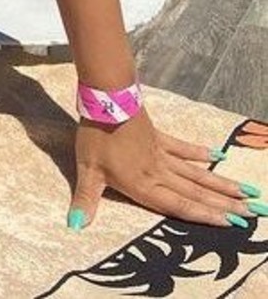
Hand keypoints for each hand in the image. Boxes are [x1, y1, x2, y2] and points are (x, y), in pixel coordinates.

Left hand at [67, 108, 261, 228]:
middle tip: (252, 212)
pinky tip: (218, 156)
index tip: (232, 224)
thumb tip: (75, 225)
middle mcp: (158, 172)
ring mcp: (161, 153)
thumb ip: (86, 200)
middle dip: (223, 205)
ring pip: (196, 173)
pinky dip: (200, 153)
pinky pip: (183, 148)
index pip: (179, 206)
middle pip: (194, 192)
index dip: (204, 216)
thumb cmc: (95, 137)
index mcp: (143, 185)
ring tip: (245, 191)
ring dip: (220, 184)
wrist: (106, 101)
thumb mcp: (87, 171)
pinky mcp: (159, 136)